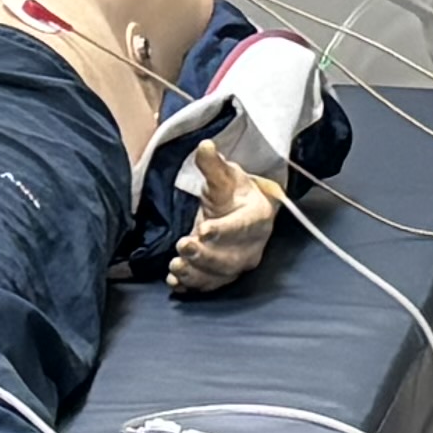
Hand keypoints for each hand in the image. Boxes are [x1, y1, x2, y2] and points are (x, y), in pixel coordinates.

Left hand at [169, 149, 289, 291]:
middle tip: (183, 246)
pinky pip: (208, 287)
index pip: (243, 226)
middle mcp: (251, 246)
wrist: (237, 212)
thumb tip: (204, 145)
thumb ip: (213, 164)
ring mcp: (237, 265)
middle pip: (231, 258)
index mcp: (257, 217)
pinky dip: (191, 287)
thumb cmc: (233, 193)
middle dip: (206, 256)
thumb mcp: (224, 175)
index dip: (225, 230)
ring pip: (219, 277)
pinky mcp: (221, 277)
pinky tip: (175, 282)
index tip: (204, 229)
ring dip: (196, 274)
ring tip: (175, 266)